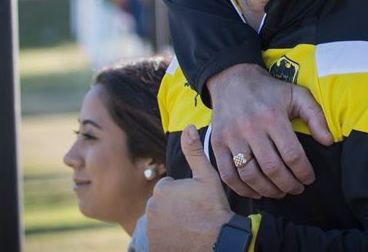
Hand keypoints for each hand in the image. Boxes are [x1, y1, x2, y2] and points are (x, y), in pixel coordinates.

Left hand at [146, 124, 233, 250]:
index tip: (196, 201)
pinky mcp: (152, 245)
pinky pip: (156, 238)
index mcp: (163, 189)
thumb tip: (187, 126)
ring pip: (160, 220)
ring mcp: (150, 229)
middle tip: (194, 213)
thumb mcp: (208, 177)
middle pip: (163, 204)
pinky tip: (181, 237)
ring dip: (170, 222)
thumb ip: (195, 151)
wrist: (217, 241)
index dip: (184, 194)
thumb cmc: (214, 207)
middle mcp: (151, 208)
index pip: (169, 188)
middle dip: (175, 207)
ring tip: (190, 226)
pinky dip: (166, 237)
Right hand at [208, 63, 332, 198]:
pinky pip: (228, 174)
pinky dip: (242, 189)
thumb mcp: (298, 94)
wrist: (233, 79)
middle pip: (272, 168)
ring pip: (250, 175)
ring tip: (280, 192)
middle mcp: (250, 127)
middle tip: (297, 189)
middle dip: (288, 184)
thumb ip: (316, 116)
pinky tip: (257, 191)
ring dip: (268, 190)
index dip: (303, 172)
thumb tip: (328, 142)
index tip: (309, 178)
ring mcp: (231, 137)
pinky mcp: (216, 143)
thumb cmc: (269, 90)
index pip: (292, 154)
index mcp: (272, 116)